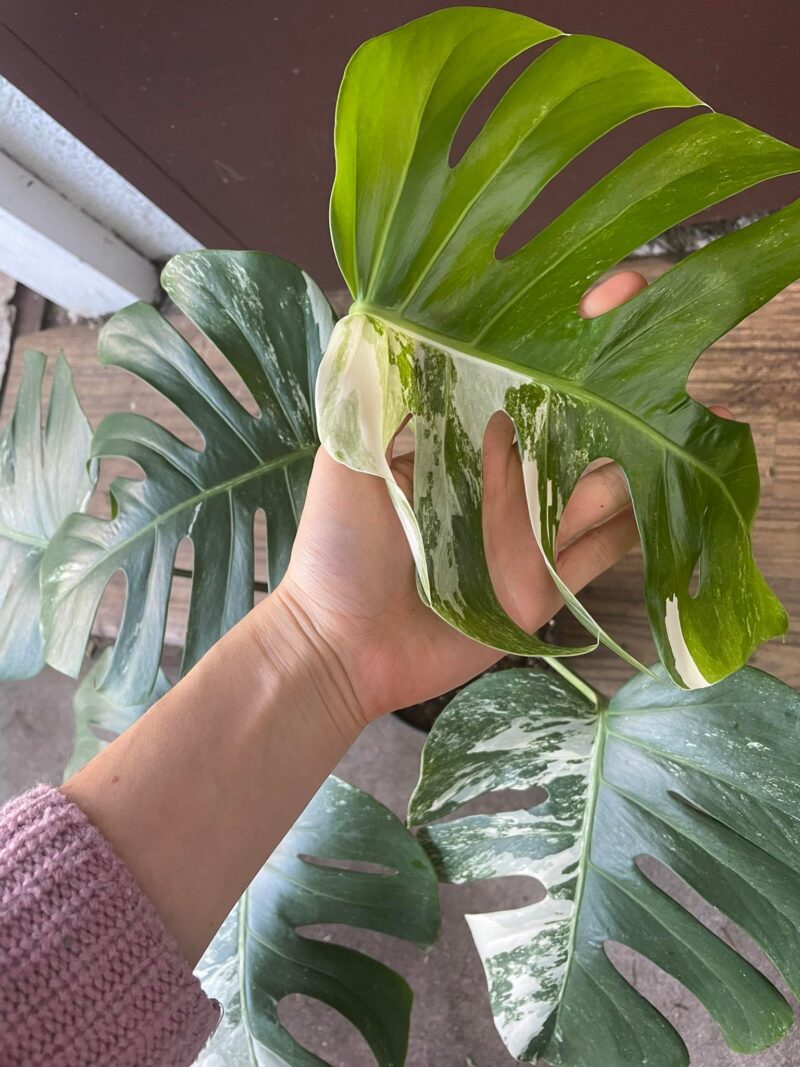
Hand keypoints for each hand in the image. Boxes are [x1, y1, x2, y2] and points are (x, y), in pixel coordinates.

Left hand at [270, 272, 648, 725]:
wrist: (341, 645)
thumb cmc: (337, 547)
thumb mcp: (348, 459)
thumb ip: (376, 398)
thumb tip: (395, 314)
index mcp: (461, 445)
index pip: (523, 380)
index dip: (564, 339)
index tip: (604, 293)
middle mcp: (505, 483)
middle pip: (577, 428)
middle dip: (623, 387)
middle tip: (672, 341)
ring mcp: (529, 535)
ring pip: (604, 484)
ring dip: (649, 450)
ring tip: (701, 409)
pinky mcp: (546, 587)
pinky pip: (604, 552)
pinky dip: (643, 525)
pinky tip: (683, 490)